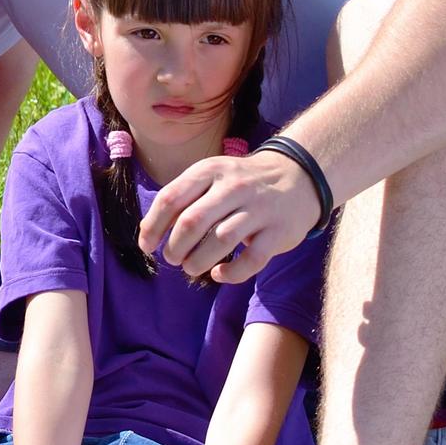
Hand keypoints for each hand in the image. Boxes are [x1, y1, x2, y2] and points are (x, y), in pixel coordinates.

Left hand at [139, 148, 322, 284]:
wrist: (299, 176)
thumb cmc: (241, 182)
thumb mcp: (211, 176)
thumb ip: (184, 197)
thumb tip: (149, 231)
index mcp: (209, 170)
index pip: (171, 198)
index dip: (153, 226)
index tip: (146, 246)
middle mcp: (233, 187)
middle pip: (192, 221)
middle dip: (175, 247)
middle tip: (172, 258)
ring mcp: (259, 209)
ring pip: (221, 240)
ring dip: (198, 261)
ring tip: (191, 267)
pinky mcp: (279, 232)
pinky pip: (252, 259)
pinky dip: (231, 273)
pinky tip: (219, 274)